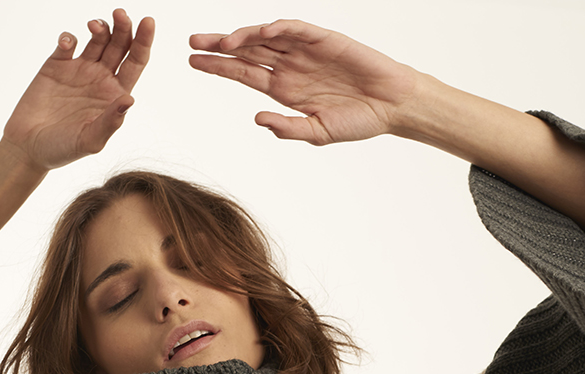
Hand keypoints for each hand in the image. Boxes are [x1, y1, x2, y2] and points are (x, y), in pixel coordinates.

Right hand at [2, 10, 154, 171]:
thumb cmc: (62, 150)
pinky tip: (67, 44)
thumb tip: (129, 100)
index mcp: (114, 95)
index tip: (148, 22)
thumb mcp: (90, 141)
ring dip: (101, 27)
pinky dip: (69, 37)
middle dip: (124, 27)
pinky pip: (68, 42)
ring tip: (95, 26)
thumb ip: (110, 122)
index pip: (135, 64)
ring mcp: (79, 70)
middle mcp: (100, 79)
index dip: (144, 43)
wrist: (29, 147)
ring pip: (97, 39)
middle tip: (121, 14)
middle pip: (120, 45)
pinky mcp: (56, 64)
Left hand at [188, 19, 419, 144]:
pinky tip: (260, 33)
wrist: (392, 106)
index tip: (194, 62)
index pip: (244, 74)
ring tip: (219, 42)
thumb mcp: (318, 132)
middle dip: (219, 46)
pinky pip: (295, 30)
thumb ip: (288, 127)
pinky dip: (277, 29)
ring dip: (241, 37)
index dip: (219, 67)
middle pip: (247, 51)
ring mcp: (304, 51)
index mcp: (284, 90)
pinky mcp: (323, 39)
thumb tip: (257, 119)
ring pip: (265, 38)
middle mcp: (290, 66)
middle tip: (192, 43)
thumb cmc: (358, 121)